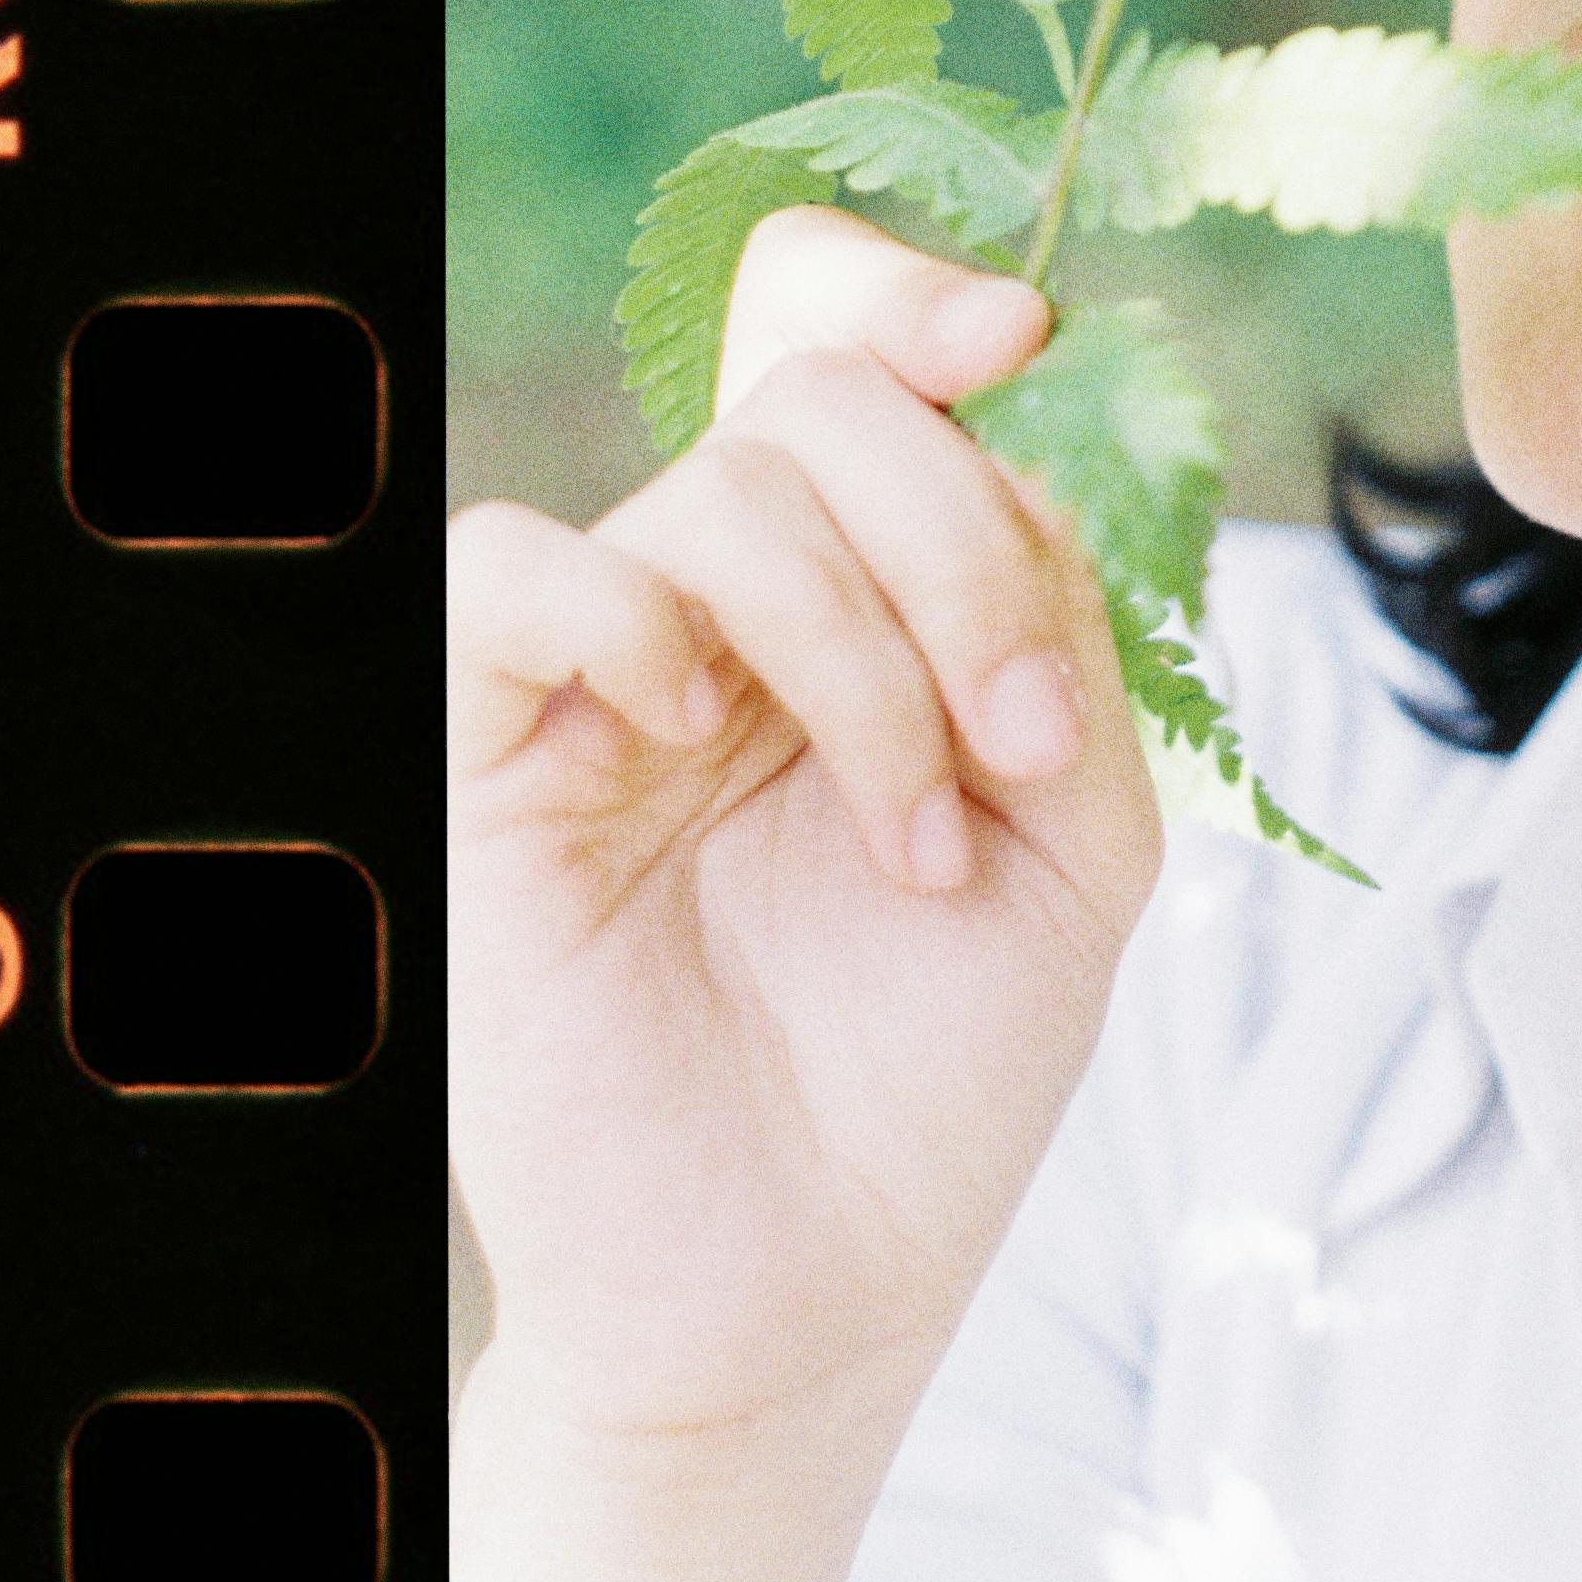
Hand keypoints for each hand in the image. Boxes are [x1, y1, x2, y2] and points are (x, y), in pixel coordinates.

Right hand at [447, 209, 1165, 1581]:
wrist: (817, 1290)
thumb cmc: (938, 1065)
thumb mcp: (1084, 822)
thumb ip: (1065, 620)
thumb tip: (1019, 440)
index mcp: (872, 589)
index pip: (851, 346)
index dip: (920, 290)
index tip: (1025, 336)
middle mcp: (736, 604)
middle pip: (829, 401)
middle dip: (961, 543)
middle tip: (1019, 746)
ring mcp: (613, 675)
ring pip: (721, 485)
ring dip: (866, 649)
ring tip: (917, 837)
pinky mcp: (497, 761)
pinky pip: (515, 568)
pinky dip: (629, 610)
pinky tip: (697, 731)